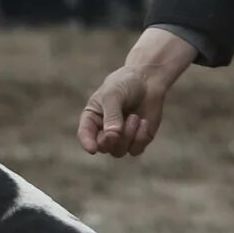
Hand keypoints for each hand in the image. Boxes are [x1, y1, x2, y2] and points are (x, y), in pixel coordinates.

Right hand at [78, 27, 197, 157]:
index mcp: (92, 118)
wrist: (148, 80)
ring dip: (128, 136)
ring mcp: (120, 138)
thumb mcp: (114, 95)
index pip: (85, 135)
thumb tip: (112, 136)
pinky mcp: (137, 140)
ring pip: (119, 151)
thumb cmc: (125, 84)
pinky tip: (143, 122)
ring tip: (135, 117)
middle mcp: (103, 131)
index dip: (87, 143)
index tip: (92, 149)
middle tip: (121, 127)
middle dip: (112, 139)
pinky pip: (135, 150)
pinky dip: (140, 137)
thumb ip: (112, 116)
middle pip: (103, 147)